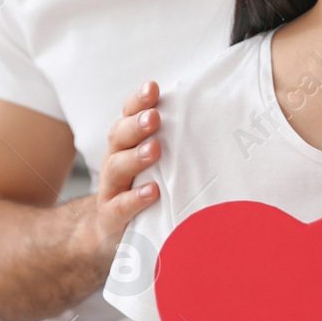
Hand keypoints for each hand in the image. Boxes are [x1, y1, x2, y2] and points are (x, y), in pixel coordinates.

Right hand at [96, 81, 162, 255]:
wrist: (112, 233)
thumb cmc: (143, 188)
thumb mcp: (157, 162)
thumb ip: (173, 140)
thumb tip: (211, 114)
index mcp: (126, 144)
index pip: (128, 115)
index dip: (138, 101)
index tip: (154, 88)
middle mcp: (115, 161)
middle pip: (118, 136)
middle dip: (136, 124)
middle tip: (154, 117)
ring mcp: (110, 190)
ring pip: (115, 168)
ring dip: (135, 157)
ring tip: (155, 150)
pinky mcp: (111, 217)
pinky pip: (119, 207)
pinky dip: (135, 198)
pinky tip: (152, 192)